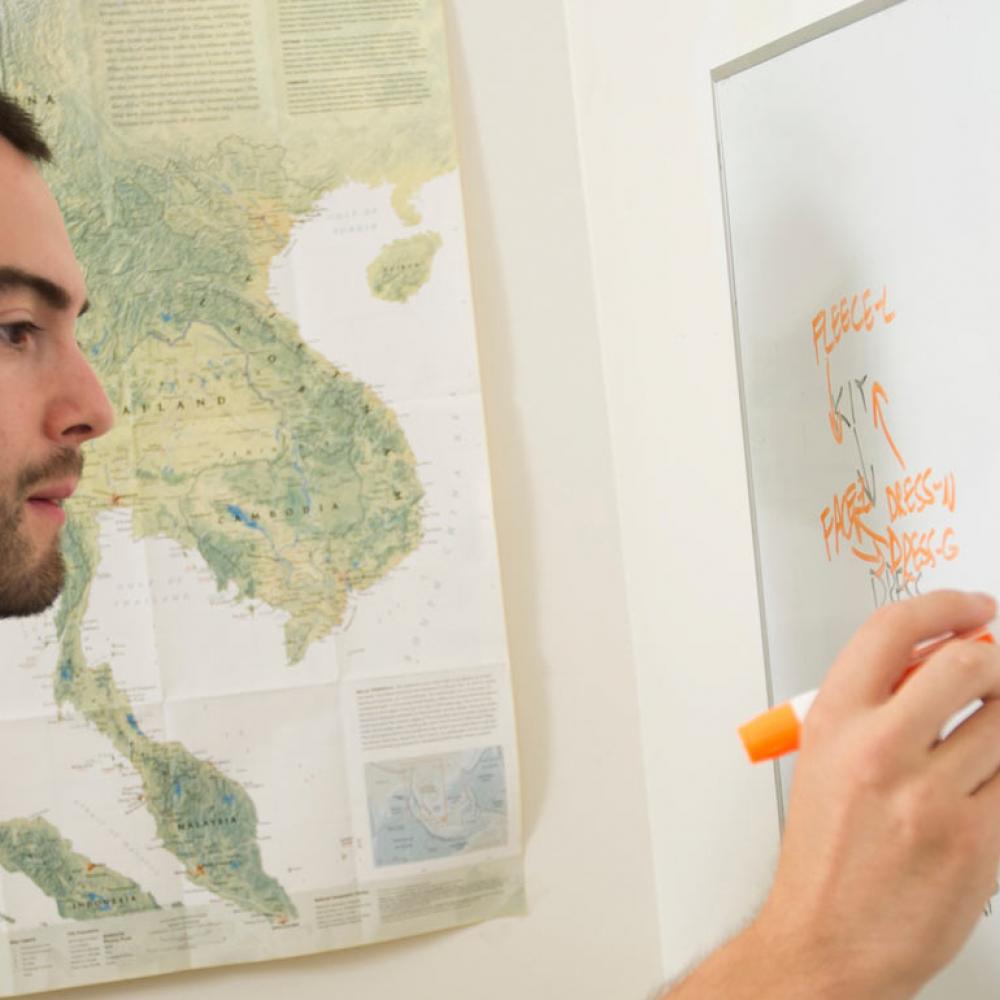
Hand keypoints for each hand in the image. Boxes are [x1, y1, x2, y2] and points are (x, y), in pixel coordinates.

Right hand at [755, 590, 999, 998]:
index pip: (891, 632)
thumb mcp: (825, 761)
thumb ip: (873, 708)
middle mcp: (881, 752)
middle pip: (967, 665)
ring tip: (990, 733)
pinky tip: (989, 783)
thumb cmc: (825, 855)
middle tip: (995, 669)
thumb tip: (930, 666)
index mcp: (835, 723)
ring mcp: (932, 797)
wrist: (829, 939)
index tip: (972, 606)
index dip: (943, 605)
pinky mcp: (977, 842)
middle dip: (994, 659)